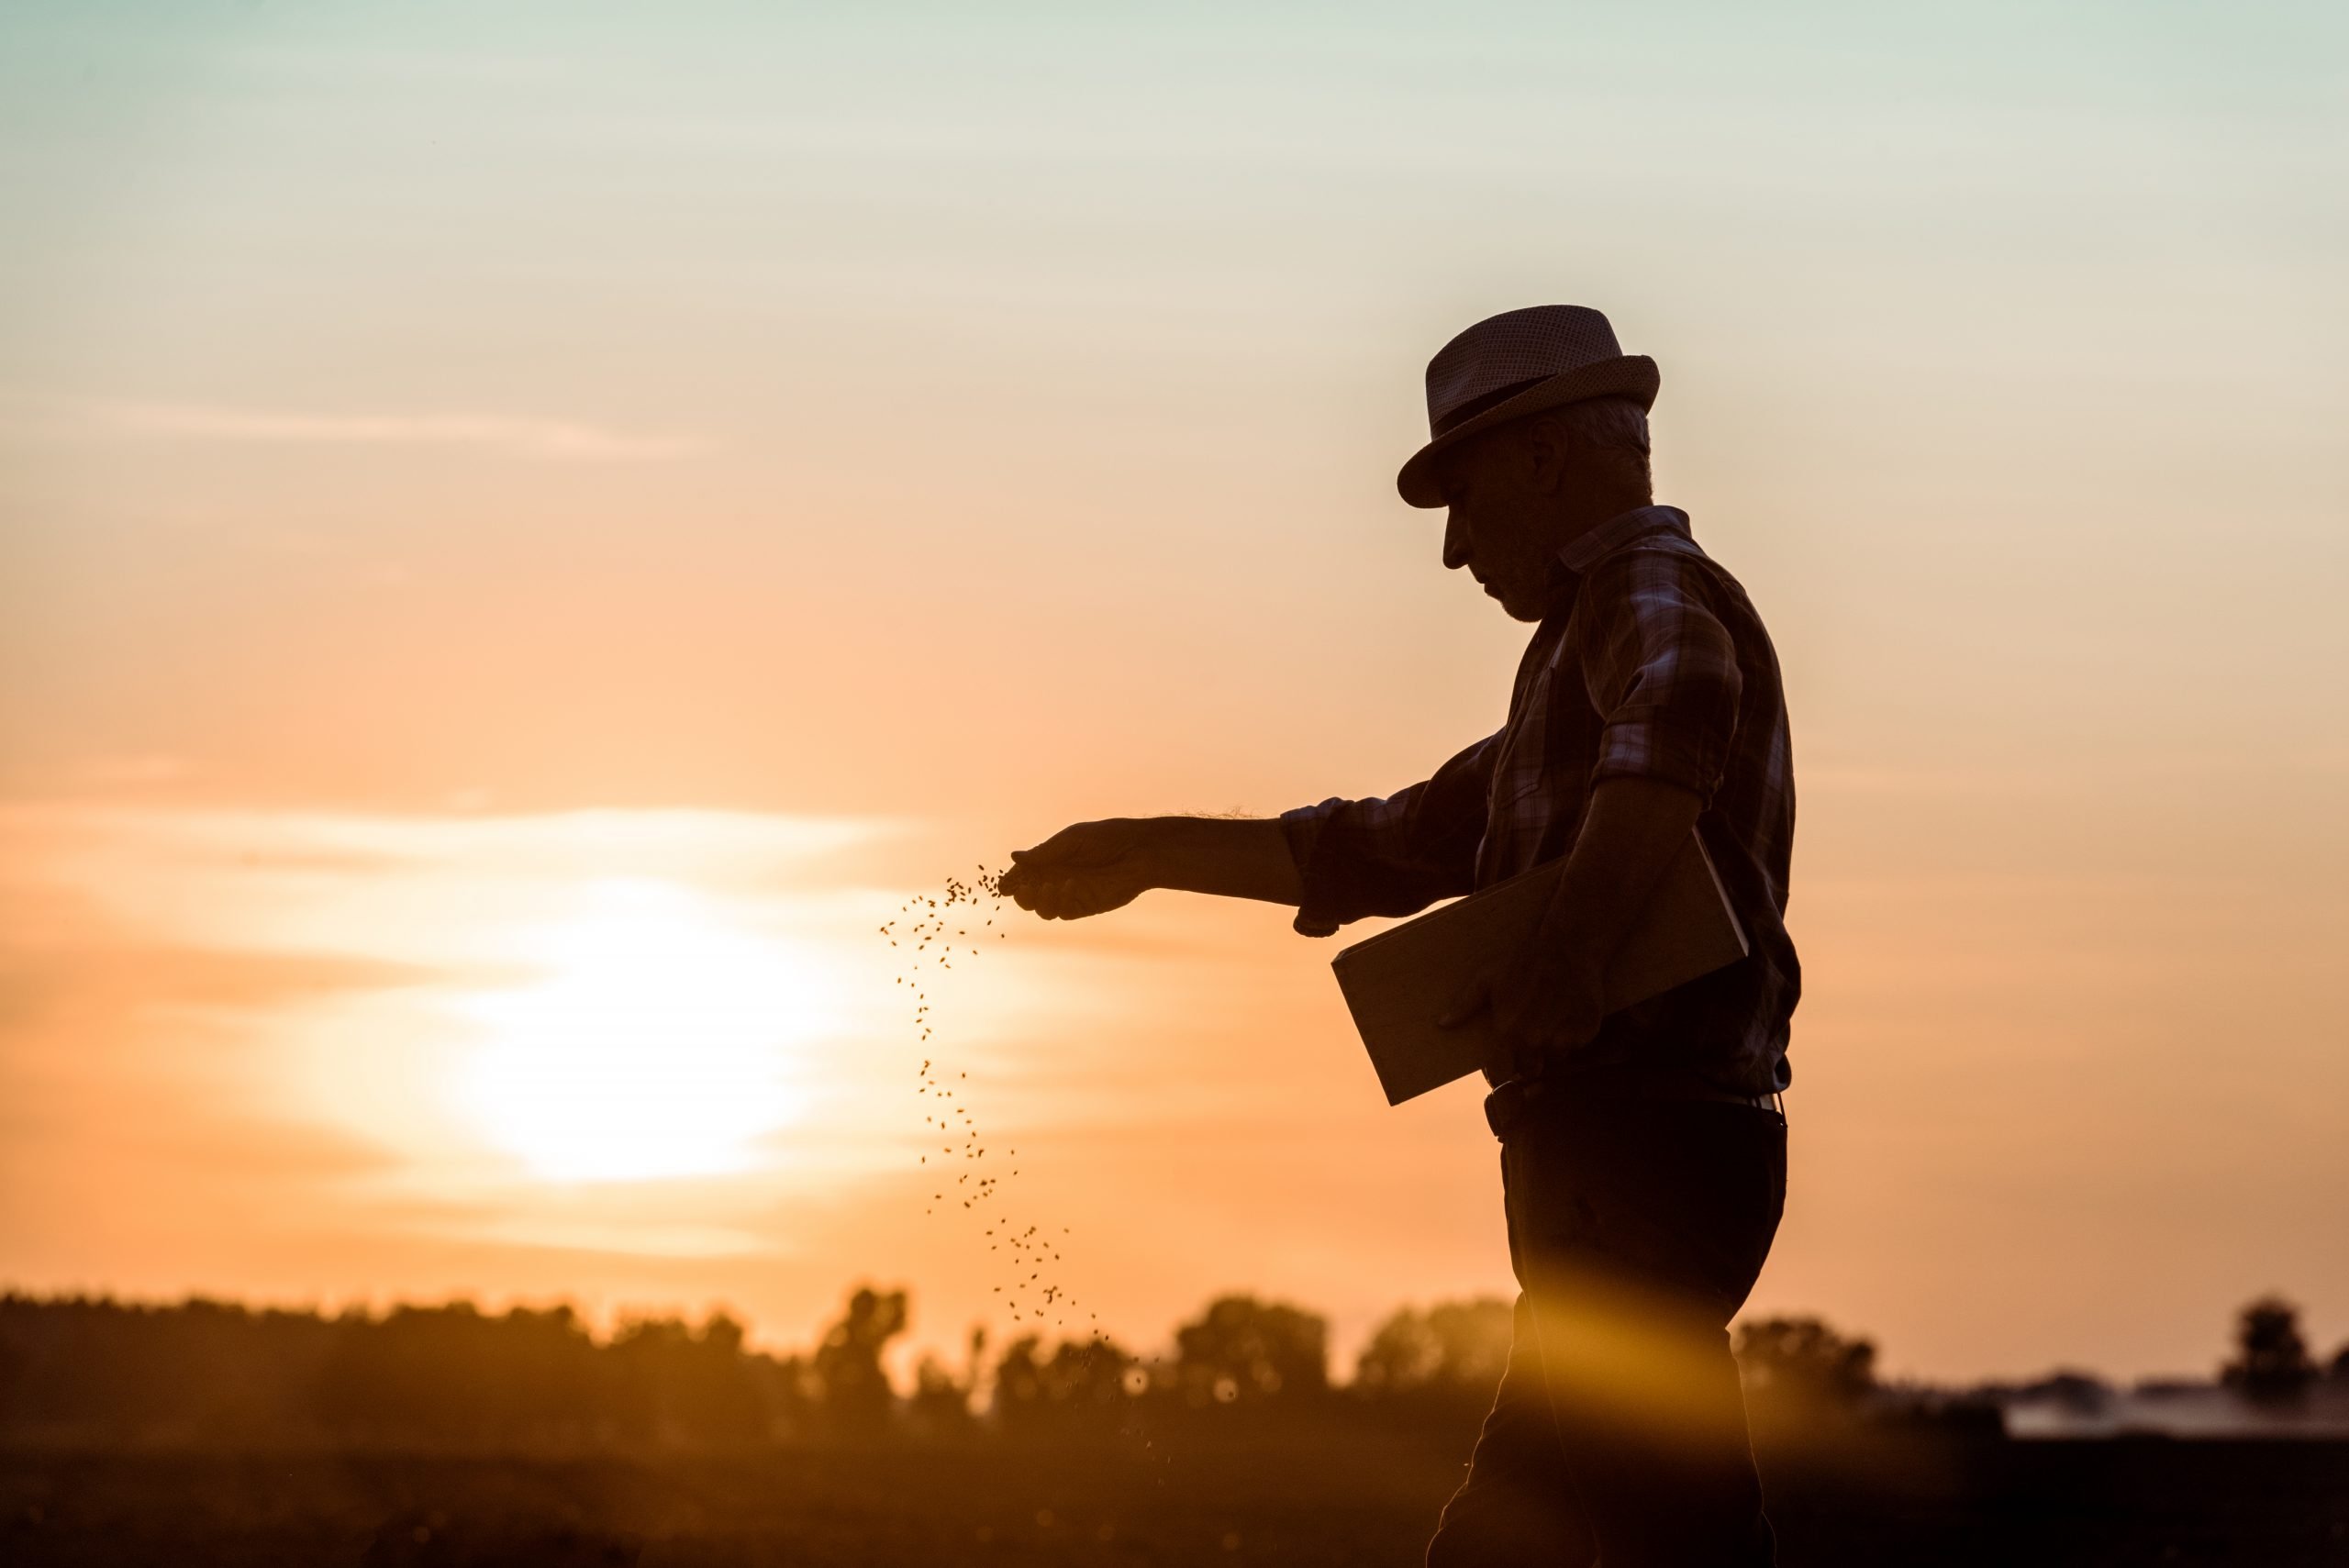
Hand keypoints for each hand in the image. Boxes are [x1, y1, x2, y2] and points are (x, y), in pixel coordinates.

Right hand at [998, 819, 1156, 919]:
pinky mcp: (1087, 906)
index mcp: (1051, 861)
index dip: (1013, 881)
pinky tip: (1070, 885)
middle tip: (1021, 891)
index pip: (1025, 876)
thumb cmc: (1107, 838)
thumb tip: (1014, 857)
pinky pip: (1065, 911)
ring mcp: (1071, 895)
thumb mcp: (1072, 839)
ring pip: (1044, 910)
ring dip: (1039, 902)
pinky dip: (1062, 901)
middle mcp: (1058, 880)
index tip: (1004, 885)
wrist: (1139, 850)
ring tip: (1046, 888)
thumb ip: (1045, 852)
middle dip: (1022, 896)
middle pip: (1030, 897)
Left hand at [1438, 933, 1604, 1081]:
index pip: (1502, 1074)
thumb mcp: (1487, 979)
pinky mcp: (1586, 1032)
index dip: (1501, 1072)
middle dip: (1527, 1062)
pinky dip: (1571, 1037)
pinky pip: (1576, 1047)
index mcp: (1508, 1032)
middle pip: (1530, 1072)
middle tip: (1528, 1041)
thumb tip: (1441, 1024)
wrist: (1567, 946)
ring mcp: (1563, 1037)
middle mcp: (1535, 1040)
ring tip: (1548, 1023)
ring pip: (1555, 1060)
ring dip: (1550, 1049)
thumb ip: (1464, 1005)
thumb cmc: (1522, 962)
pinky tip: (1565, 1015)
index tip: (1504, 1065)